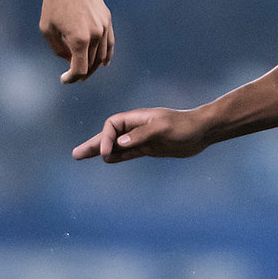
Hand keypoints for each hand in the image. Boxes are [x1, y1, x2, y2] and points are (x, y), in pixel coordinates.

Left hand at [38, 0, 114, 82]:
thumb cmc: (53, 3)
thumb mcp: (47, 29)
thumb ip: (59, 50)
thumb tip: (71, 62)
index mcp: (79, 40)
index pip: (80, 70)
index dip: (71, 78)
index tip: (64, 79)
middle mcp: (95, 35)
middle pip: (91, 64)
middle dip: (81, 73)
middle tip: (72, 76)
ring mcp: (104, 27)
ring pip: (102, 55)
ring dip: (93, 65)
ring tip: (84, 69)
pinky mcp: (107, 19)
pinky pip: (110, 43)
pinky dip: (107, 55)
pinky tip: (103, 63)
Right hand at [73, 107, 207, 161]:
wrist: (202, 131)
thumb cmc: (184, 125)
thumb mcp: (163, 129)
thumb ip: (141, 135)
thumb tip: (120, 144)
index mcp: (137, 118)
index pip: (112, 125)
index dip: (106, 138)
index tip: (108, 153)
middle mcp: (136, 128)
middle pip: (109, 136)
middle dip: (93, 145)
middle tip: (75, 155)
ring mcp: (142, 138)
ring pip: (117, 146)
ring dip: (102, 152)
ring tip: (83, 157)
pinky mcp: (149, 148)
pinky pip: (128, 154)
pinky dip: (117, 157)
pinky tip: (108, 160)